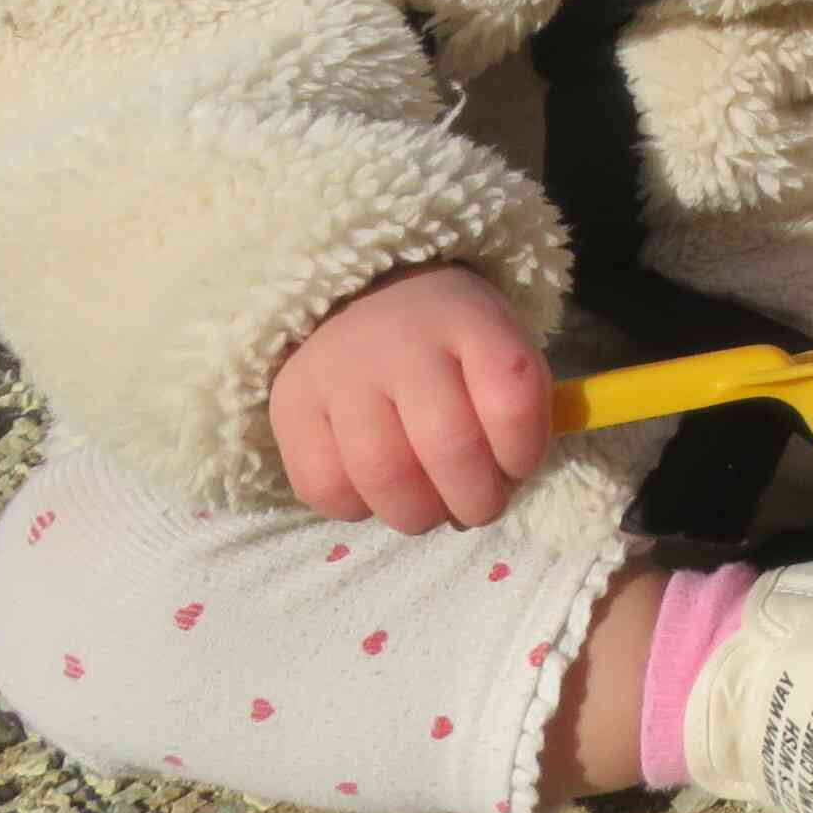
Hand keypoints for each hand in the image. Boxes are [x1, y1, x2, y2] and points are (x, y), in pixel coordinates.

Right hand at [269, 263, 552, 534]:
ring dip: (419, 514)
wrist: (358, 298)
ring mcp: (339, 373)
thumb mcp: (497, 346)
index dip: (524, 450)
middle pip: (447, 445)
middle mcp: (400, 342)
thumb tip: (506, 484)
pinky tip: (376, 494)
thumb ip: (515, 407)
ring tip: (431, 510)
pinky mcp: (289, 405)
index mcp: (468, 320)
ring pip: (383, 474)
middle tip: (480, 508)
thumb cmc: (446, 342)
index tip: (519, 466)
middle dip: (476, 500)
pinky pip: (323, 485)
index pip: (511, 397)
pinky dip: (357, 509)